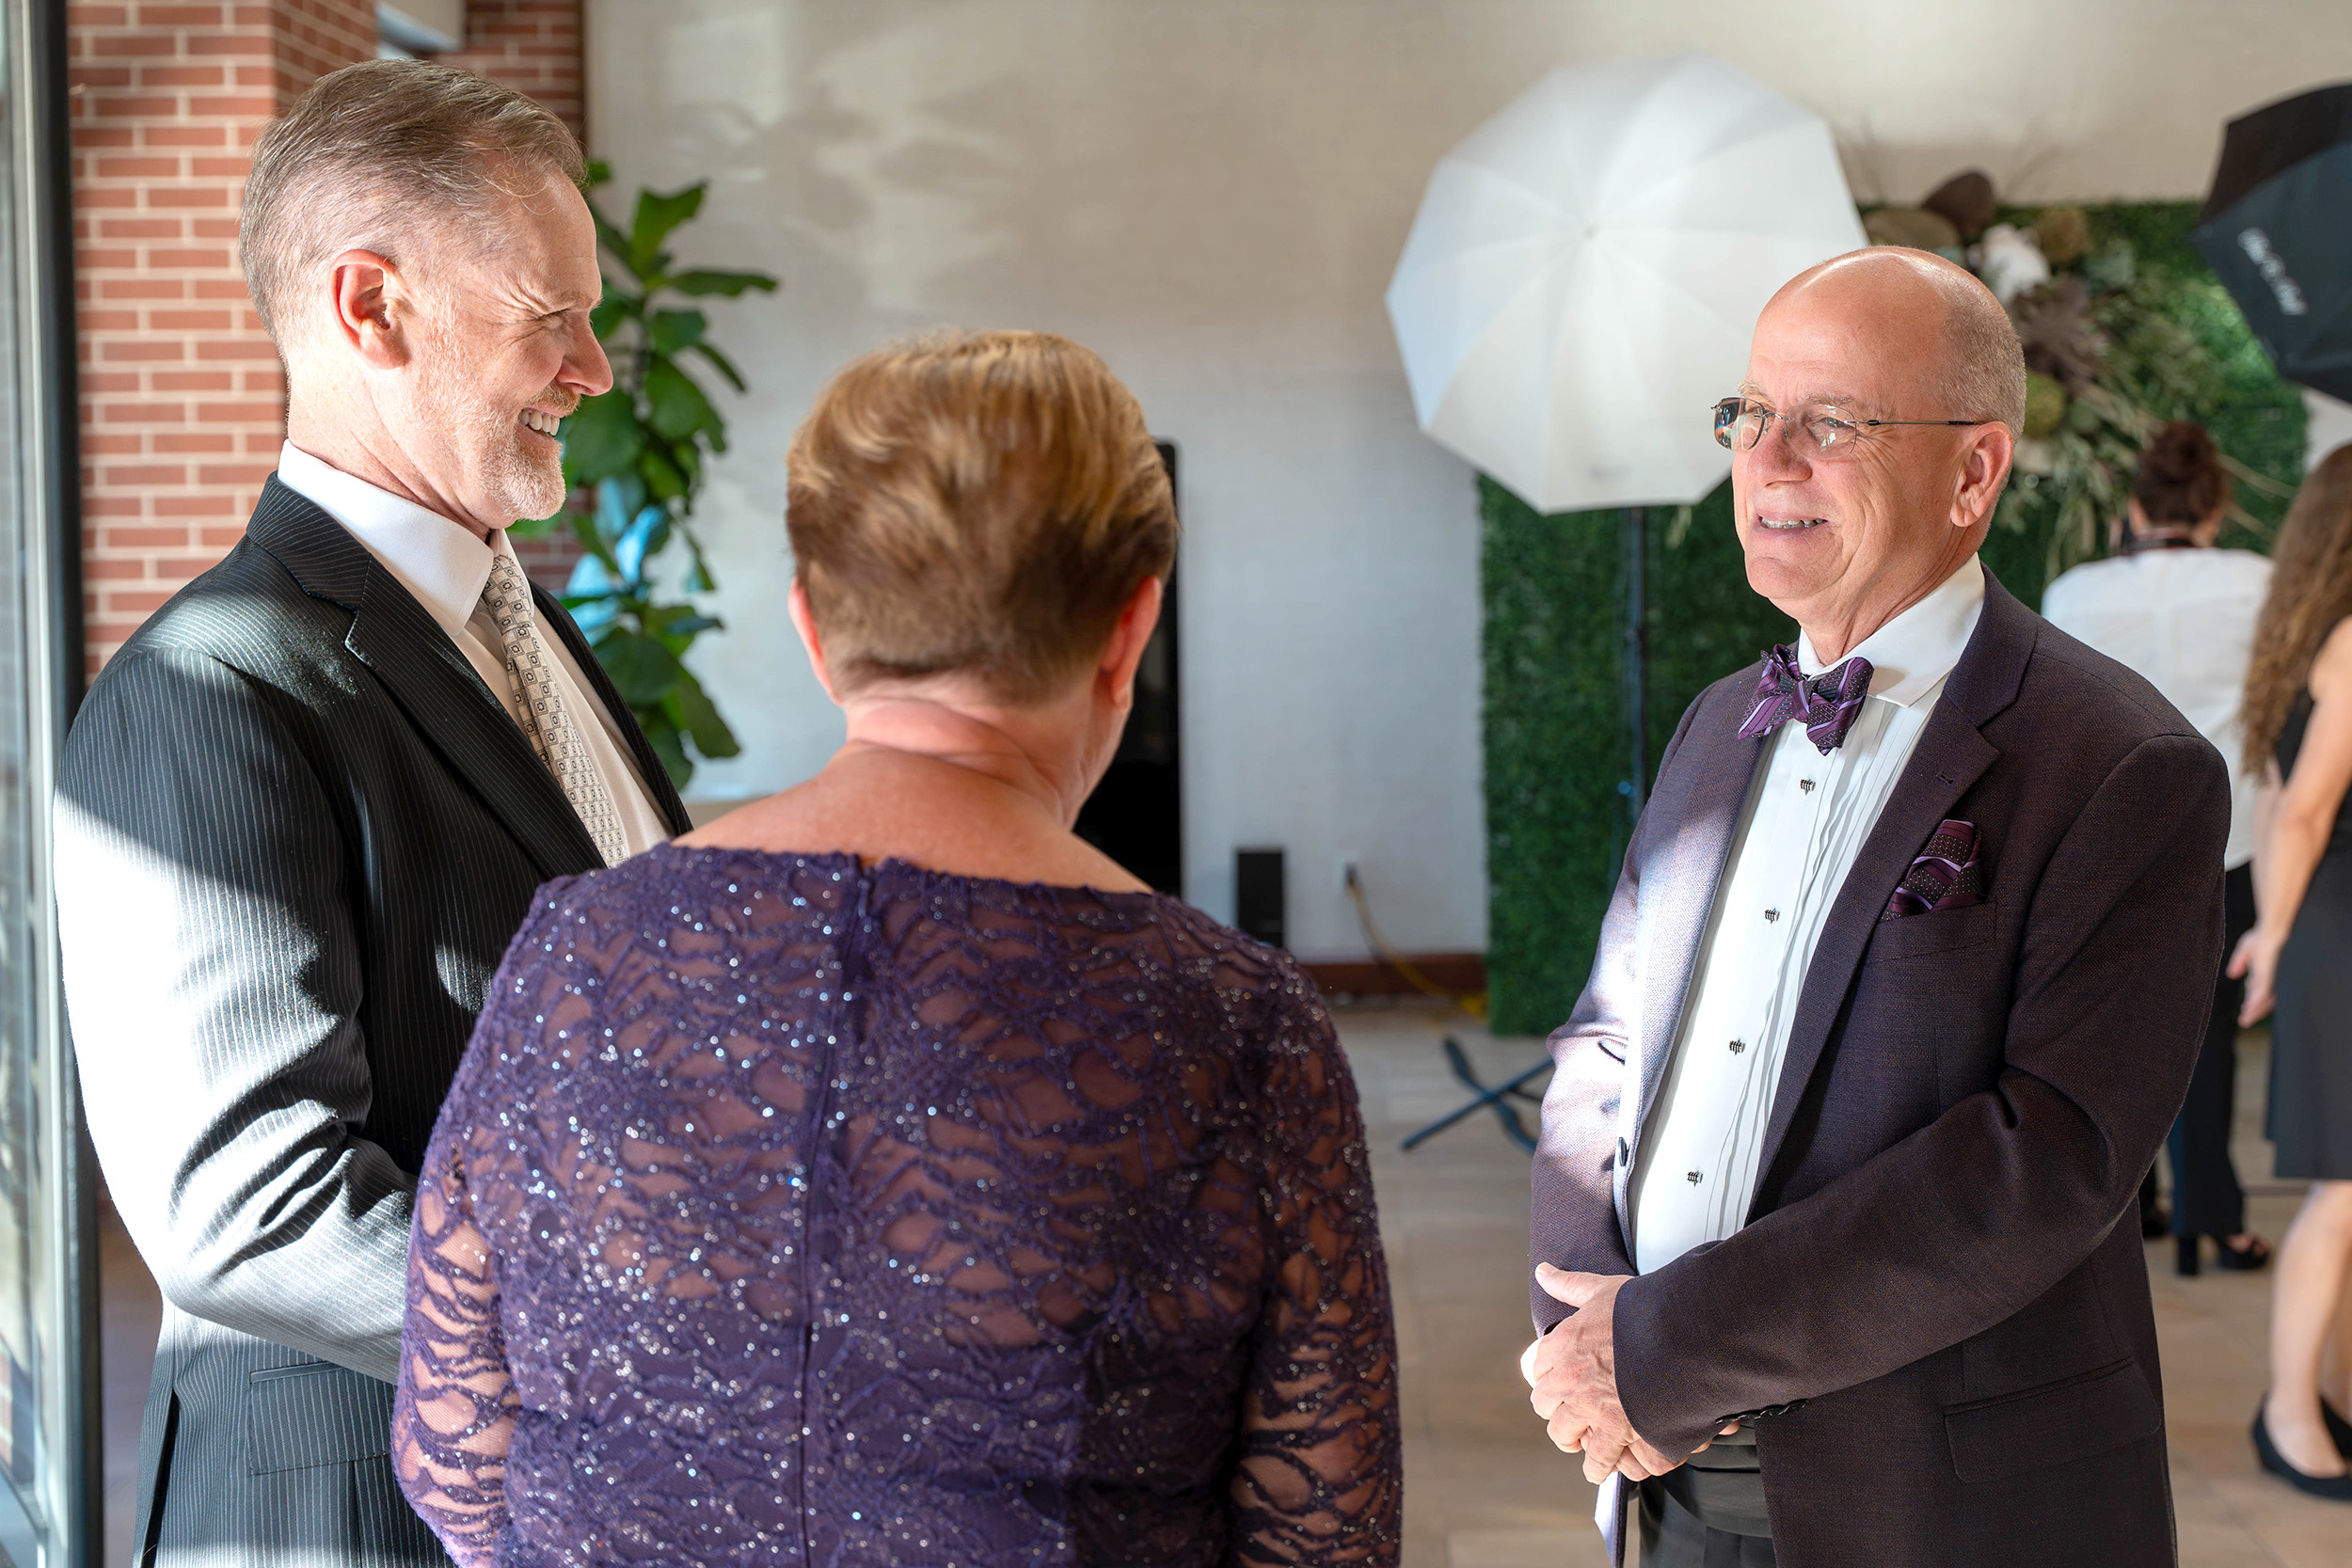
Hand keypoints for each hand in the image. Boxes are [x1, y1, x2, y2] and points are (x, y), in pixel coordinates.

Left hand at [1520, 1265, 1683, 1484]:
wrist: (1690, 1333)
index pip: (1534, 1371)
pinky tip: (1615, 1461)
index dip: (1548, 1379)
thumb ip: (1570, 1284)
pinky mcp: (1622, 1434)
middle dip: (1560, 1416)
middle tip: (1574, 1420)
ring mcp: (1596, 1410)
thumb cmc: (1648, 1310)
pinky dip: (1609, 1464)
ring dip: (1581, 1447)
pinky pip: (1604, 1461)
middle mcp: (1572, 1380)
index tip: (1559, 1385)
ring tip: (1591, 1450)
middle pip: (1547, 1409)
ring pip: (1569, 1440)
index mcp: (1563, 1345)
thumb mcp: (1603, 1289)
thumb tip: (1543, 1272)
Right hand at [2229, 927, 2280, 1025]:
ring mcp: (2271, 979)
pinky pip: (2261, 995)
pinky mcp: (2268, 978)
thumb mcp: (2246, 949)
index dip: (2254, 1001)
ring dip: (2254, 1011)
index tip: (2245, 1008)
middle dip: (2254, 1010)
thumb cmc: (2262, 935)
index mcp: (2269, 973)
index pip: (2262, 991)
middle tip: (2245, 1020)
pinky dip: (2254, 1004)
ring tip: (2245, 1020)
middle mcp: (2273, 979)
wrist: (2271, 930)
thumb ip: (2239, 962)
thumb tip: (2232, 975)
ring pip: (2264, 1001)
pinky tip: (2248, 1010)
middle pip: (2265, 1000)